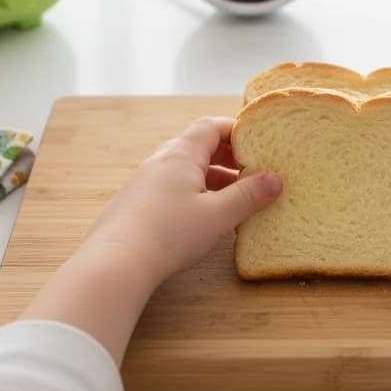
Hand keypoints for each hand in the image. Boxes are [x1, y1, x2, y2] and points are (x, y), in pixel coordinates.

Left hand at [82, 116, 281, 286]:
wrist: (114, 263)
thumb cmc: (169, 234)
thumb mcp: (218, 215)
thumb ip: (248, 196)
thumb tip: (275, 179)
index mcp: (181, 155)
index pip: (209, 126)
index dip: (234, 129)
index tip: (256, 142)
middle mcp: (159, 162)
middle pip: (196, 147)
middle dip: (225, 156)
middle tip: (248, 171)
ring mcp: (142, 183)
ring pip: (182, 170)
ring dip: (208, 178)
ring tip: (230, 199)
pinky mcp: (133, 205)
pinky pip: (167, 189)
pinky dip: (190, 194)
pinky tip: (199, 219)